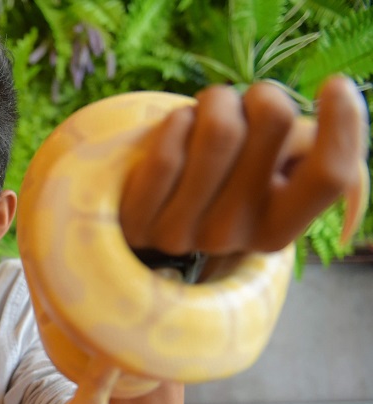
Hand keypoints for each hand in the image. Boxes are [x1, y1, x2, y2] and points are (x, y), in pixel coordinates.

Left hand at [121, 75, 368, 257]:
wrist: (151, 211)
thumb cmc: (223, 179)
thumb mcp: (273, 174)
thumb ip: (314, 152)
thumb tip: (341, 101)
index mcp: (279, 230)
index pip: (329, 175)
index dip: (342, 122)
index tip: (333, 85)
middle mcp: (234, 238)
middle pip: (273, 122)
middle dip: (260, 94)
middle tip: (244, 105)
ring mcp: (183, 234)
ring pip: (220, 129)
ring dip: (216, 102)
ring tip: (207, 113)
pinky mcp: (139, 221)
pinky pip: (167, 150)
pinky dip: (175, 123)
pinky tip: (177, 131)